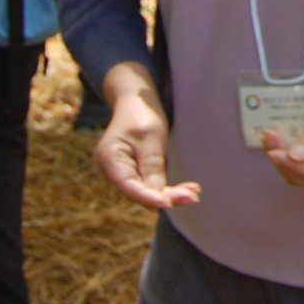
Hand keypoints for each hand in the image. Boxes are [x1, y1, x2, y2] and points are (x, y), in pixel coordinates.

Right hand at [95, 64, 200, 208]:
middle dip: (165, 196)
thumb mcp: (150, 135)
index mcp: (109, 157)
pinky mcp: (135, 172)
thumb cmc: (141, 113)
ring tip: (194, 195)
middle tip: (193, 196)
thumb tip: (158, 195)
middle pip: (138, 191)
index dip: (148, 196)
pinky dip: (167, 189)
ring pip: (146, 190)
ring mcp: (123, 172)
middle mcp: (112, 170)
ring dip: (170, 194)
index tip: (168, 202)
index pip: (128, 185)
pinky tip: (187, 191)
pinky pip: (150, 185)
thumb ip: (152, 164)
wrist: (136, 100)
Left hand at [262, 57, 303, 187]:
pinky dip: (286, 150)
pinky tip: (275, 138)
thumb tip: (293, 158)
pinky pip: (300, 157)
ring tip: (268, 137)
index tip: (274, 152)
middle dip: (285, 161)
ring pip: (299, 169)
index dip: (294, 165)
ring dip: (282, 157)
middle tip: (270, 139)